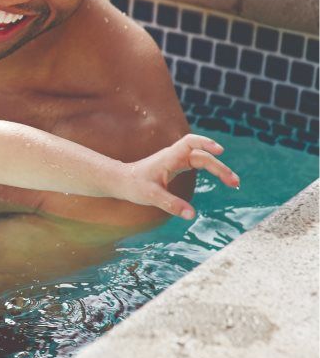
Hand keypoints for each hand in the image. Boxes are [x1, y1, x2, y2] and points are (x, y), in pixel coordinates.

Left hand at [122, 134, 238, 218]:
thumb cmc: (134, 186)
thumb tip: (192, 215)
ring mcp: (176, 160)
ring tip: (233, 182)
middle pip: (203, 155)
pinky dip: (211, 168)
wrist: (122, 181)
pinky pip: (198, 162)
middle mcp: (174, 156)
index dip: (206, 143)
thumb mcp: (151, 196)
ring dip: (218, 168)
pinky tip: (220, 177)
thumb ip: (171, 204)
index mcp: (169, 157)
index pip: (190, 142)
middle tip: (235, 183)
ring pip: (202, 159)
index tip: (220, 151)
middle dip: (220, 167)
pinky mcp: (177, 166)